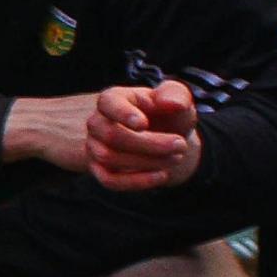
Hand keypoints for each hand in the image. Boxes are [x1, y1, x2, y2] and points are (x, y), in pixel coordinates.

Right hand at [85, 79, 202, 191]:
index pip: (108, 103)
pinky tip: (162, 175)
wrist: (167, 138)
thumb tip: (171, 104)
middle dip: (149, 144)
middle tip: (180, 145)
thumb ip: (176, 95)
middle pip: (111, 135)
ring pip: (109, 157)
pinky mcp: (99, 169)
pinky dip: (137, 181)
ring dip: (147, 161)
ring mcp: (95, 146)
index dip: (122, 114)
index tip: (144, 124)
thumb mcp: (178, 99)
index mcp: (113, 98)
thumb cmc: (168, 114)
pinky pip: (110, 180)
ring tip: (175, 158)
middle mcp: (97, 122)